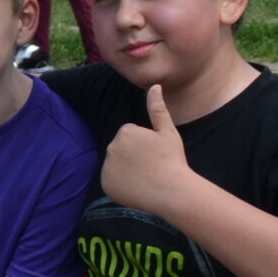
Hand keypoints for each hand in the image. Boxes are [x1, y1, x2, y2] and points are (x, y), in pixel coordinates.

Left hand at [101, 83, 195, 218]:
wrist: (170, 190)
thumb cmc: (172, 159)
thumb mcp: (168, 131)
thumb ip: (157, 108)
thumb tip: (154, 86)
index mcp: (125, 132)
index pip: (130, 134)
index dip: (145, 144)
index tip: (155, 153)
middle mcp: (111, 147)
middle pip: (121, 148)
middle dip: (133, 155)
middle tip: (151, 165)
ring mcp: (107, 167)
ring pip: (116, 164)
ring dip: (127, 168)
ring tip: (145, 176)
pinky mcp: (105, 184)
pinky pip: (112, 181)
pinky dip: (121, 184)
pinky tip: (136, 187)